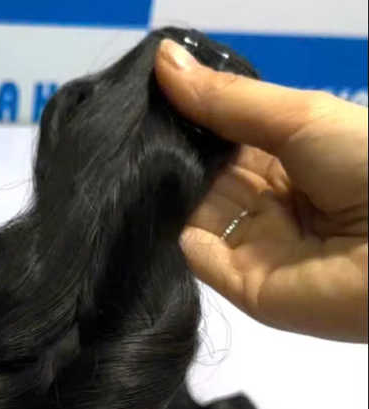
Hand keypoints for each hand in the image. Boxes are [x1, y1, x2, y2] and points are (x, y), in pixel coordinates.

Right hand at [155, 39, 367, 342]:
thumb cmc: (363, 165)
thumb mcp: (298, 116)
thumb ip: (227, 100)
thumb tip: (163, 57)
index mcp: (286, 163)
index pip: (223, 145)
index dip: (188, 122)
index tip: (143, 97)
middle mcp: (265, 205)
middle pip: (205, 180)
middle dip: (171, 155)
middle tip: (128, 130)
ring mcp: (252, 247)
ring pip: (195, 215)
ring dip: (168, 191)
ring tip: (131, 161)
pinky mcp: (240, 285)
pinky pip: (198, 255)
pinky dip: (174, 232)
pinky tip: (151, 202)